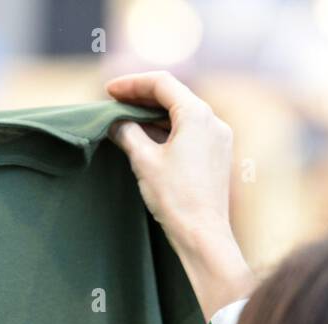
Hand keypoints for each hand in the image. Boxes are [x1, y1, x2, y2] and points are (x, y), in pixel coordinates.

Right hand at [107, 71, 253, 320]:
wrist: (202, 235)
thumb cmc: (175, 198)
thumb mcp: (144, 161)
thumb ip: (128, 133)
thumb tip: (116, 123)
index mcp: (197, 115)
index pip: (162, 83)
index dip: (132, 83)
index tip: (109, 91)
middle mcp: (213, 121)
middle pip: (174, 96)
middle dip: (142, 97)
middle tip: (114, 102)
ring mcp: (219, 139)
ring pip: (182, 115)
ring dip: (153, 115)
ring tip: (126, 121)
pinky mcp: (218, 156)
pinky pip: (190, 132)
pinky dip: (167, 130)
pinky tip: (148, 140)